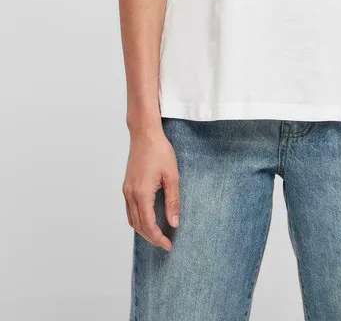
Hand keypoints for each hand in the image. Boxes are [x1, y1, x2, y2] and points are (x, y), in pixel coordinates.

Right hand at [122, 126, 180, 250]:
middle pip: (138, 226)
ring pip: (132, 220)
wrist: (145, 134)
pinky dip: (138, 219)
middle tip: (166, 243)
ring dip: (144, 230)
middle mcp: (131, 194)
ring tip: (159, 234)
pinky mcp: (127, 186)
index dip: (159, 239)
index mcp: (142, 193)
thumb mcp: (172, 176)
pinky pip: (130, 210)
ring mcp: (126, 190)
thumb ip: (173, 201)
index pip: (148, 225)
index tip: (169, 246)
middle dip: (152, 238)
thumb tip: (174, 223)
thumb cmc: (160, 152)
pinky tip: (149, 218)